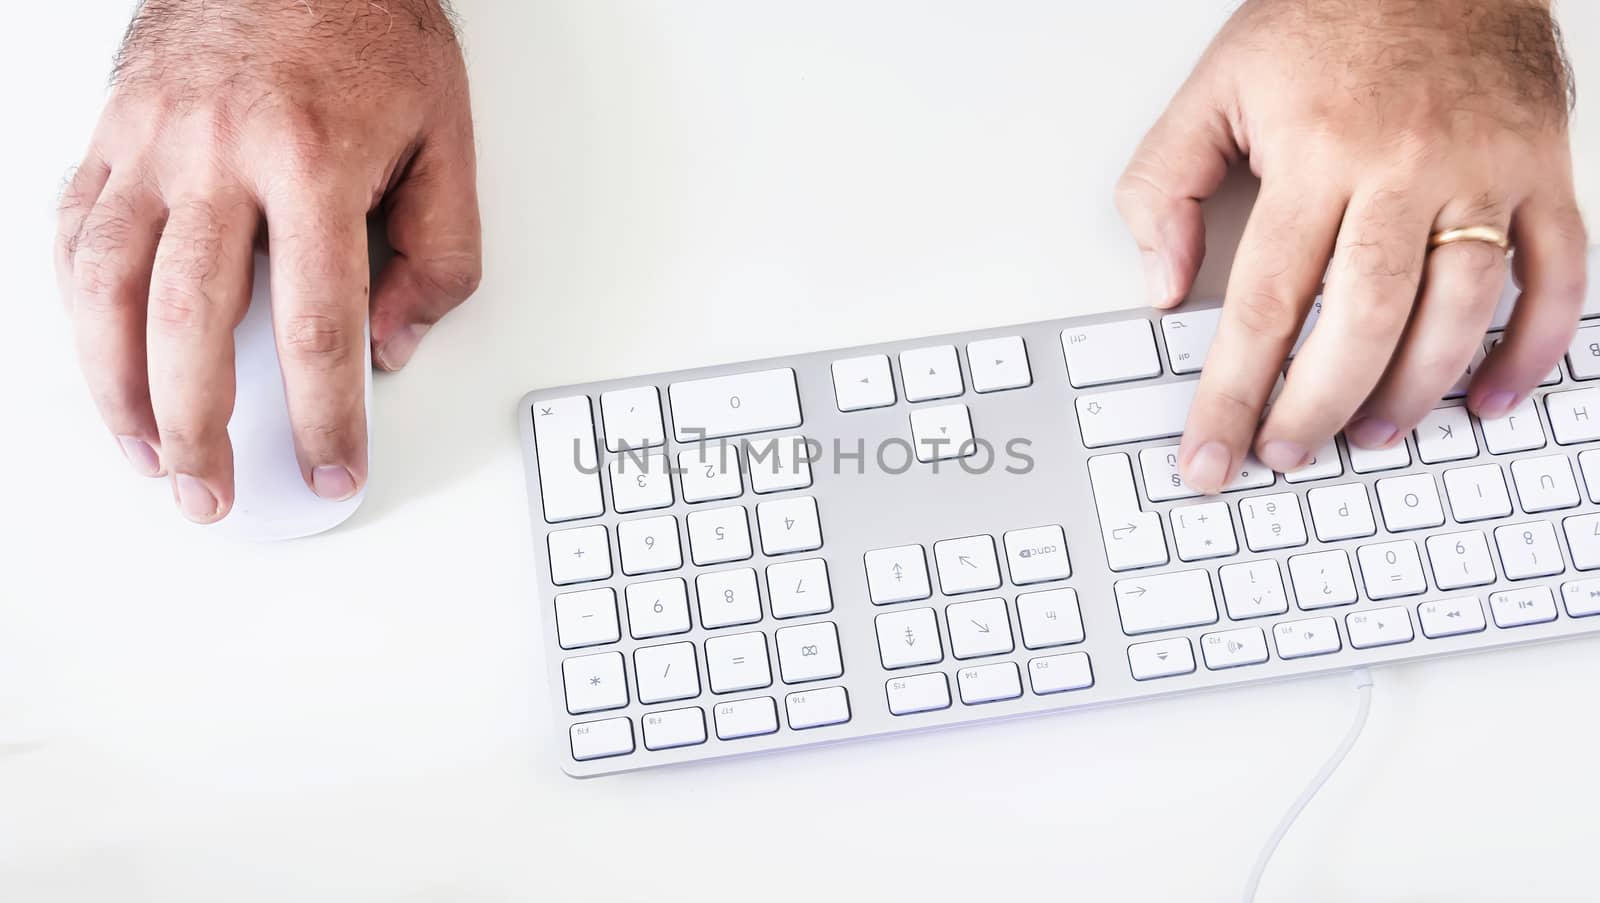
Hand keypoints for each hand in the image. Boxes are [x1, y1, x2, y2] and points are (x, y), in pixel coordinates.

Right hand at [56, 0, 480, 521]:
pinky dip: (78, 307)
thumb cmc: (370, 29)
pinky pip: (74, 229)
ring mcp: (151, 139)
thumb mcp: (445, 138)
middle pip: (191, 320)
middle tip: (211, 493)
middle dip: (198, 428)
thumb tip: (394, 344)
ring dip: (118, 387)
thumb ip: (438, 253)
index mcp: (315, 159)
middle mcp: (219, 152)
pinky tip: (99, 359)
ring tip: (146, 454)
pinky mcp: (111, 128)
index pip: (318, 323)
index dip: (325, 415)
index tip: (333, 470)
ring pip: (108, 284)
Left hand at [1117, 0, 1585, 491]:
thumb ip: (1166, 184)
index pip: (1265, 304)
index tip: (1209, 456)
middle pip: (1362, 323)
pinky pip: (1558, 276)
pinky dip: (1532, 346)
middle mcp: (1405, 168)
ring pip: (1459, 314)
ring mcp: (1484, 172)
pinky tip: (1490, 394)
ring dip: (1414, 392)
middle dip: (1316, 409)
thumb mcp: (1214, 85)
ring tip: (1369, 433)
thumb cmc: (1326, 15)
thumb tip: (1164, 285)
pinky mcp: (1542, 170)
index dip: (1232, 395)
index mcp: (1316, 152)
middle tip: (1284, 454)